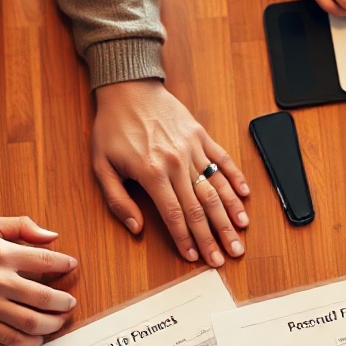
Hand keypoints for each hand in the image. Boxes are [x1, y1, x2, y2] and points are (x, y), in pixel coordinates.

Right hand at [0, 216, 77, 345]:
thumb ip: (21, 226)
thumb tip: (53, 237)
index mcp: (0, 255)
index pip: (46, 262)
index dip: (64, 265)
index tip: (71, 267)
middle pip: (43, 300)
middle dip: (63, 304)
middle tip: (69, 304)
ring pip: (28, 326)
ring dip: (49, 327)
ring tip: (56, 323)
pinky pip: (4, 344)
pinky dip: (24, 345)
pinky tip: (33, 339)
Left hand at [91, 80, 248, 267]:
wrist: (128, 88)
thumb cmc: (112, 128)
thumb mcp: (101, 167)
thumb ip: (118, 201)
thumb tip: (136, 228)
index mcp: (151, 172)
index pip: (174, 215)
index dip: (187, 239)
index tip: (196, 256)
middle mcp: (176, 161)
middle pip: (200, 206)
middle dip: (215, 235)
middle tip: (228, 254)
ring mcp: (192, 147)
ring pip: (216, 186)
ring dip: (231, 212)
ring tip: (242, 233)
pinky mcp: (201, 135)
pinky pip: (223, 159)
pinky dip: (235, 178)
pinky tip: (244, 196)